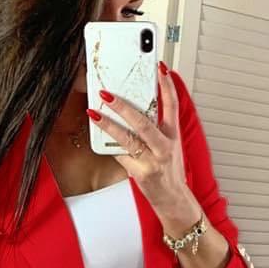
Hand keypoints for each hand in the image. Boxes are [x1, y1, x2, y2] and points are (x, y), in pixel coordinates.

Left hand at [86, 61, 196, 221]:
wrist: (174, 199)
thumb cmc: (169, 171)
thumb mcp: (169, 146)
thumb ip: (156, 128)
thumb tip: (133, 110)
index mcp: (173, 135)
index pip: (172, 105)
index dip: (167, 85)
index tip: (160, 68)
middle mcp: (164, 146)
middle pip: (143, 122)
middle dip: (123, 106)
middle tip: (108, 94)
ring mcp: (153, 160)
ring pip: (128, 139)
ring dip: (109, 125)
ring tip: (95, 113)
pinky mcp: (141, 173)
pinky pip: (121, 156)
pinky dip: (110, 147)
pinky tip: (100, 138)